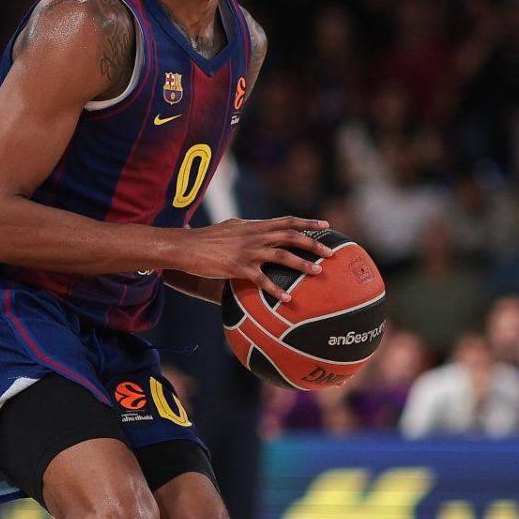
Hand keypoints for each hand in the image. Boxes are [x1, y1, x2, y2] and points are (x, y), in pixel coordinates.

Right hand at [174, 216, 332, 302]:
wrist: (186, 246)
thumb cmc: (205, 238)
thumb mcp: (230, 227)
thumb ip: (247, 228)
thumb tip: (256, 227)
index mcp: (254, 226)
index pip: (286, 221)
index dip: (307, 223)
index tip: (326, 225)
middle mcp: (255, 236)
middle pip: (291, 236)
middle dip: (314, 244)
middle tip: (331, 252)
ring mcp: (248, 251)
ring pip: (282, 255)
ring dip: (303, 264)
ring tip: (318, 272)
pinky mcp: (238, 267)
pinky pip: (262, 279)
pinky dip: (276, 289)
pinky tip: (287, 298)